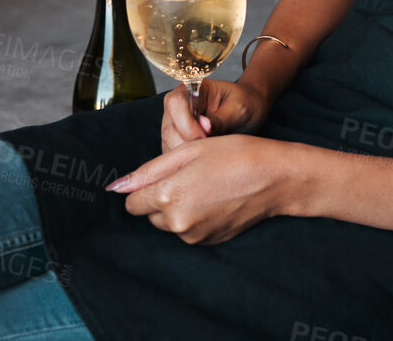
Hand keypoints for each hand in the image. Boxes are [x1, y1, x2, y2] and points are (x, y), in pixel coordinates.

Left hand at [107, 135, 314, 244]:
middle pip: (151, 214)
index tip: (167, 174)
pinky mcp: (208, 242)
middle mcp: (176, 222)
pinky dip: (196, 217)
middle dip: (162, 198)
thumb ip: (149, 171)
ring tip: (208, 186)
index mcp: (167, 195)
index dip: (146, 187)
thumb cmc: (235, 154)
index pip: (132, 203)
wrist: (275, 177)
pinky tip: (217, 200)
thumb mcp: (188, 151)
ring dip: (179, 208)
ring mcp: (193, 235)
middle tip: (192, 175)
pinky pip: (189, 230)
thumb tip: (117, 188)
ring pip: (170, 223)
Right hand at [161, 79, 269, 152]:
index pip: (176, 104)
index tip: (207, 137)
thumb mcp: (239, 108)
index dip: (189, 125)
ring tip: (213, 152)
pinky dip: (188, 162)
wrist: (248, 110)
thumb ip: (222, 118)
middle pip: (170, 129)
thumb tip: (204, 126)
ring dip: (189, 155)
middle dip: (190, 144)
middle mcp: (176, 105)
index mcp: (190, 88)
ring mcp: (173, 125)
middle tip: (212, 150)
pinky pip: (173, 156)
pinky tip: (207, 159)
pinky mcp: (174, 141)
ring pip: (169, 145)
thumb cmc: (245, 104)